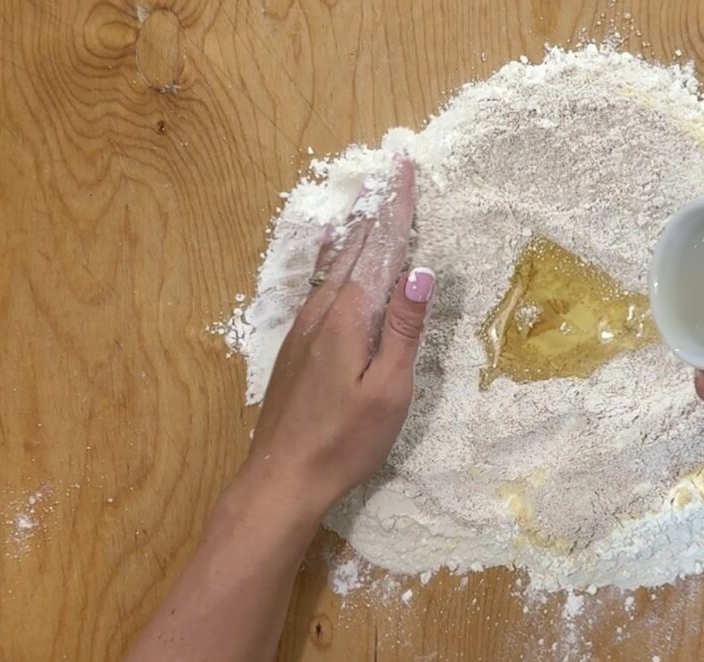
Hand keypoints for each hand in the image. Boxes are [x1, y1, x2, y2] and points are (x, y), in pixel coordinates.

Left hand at [246, 156, 434, 526]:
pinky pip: (323, 284)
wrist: (282, 475)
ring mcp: (304, 327)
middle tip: (391, 172)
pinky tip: (339, 259)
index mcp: (349, 317)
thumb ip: (404, 329)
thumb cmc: (345, 439)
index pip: (380, 250)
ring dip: (357, 230)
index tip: (405, 168)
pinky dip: (340, 259)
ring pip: (335, 264)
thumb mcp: (388, 388)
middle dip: (376, 208)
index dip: (396, 208)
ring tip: (371, 202)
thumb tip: (421, 270)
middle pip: (354, 247)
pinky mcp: (296, 344)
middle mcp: (322, 311)